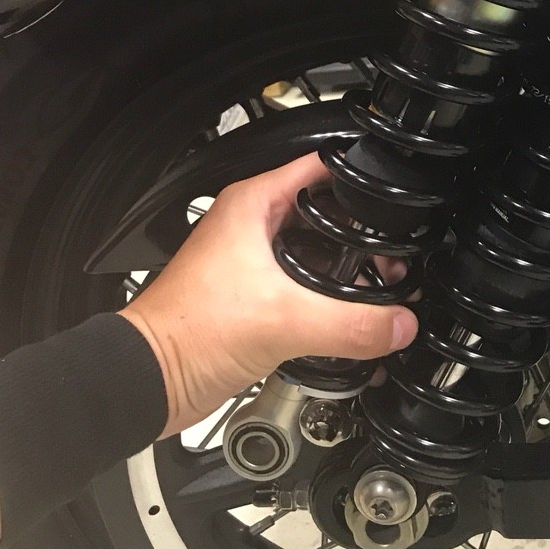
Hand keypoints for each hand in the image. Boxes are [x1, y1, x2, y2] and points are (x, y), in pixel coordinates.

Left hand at [120, 154, 417, 436]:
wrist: (150, 380)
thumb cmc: (186, 332)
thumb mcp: (282, 320)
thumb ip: (351, 323)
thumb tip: (399, 323)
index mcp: (253, 205)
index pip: (322, 168)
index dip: (362, 178)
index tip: (393, 198)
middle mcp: (253, 225)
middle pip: (326, 214)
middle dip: (363, 235)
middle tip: (392, 256)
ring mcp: (253, 261)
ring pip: (316, 252)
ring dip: (348, 269)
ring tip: (380, 286)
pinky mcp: (254, 297)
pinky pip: (305, 287)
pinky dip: (330, 298)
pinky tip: (350, 318)